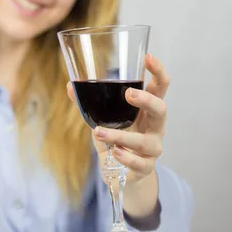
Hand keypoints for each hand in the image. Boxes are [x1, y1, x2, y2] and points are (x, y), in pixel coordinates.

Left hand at [68, 54, 169, 185]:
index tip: (148, 57)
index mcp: (147, 109)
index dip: (158, 71)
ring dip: (121, 136)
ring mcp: (152, 148)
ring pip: (144, 141)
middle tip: (128, 93)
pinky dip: (126, 158)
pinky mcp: (145, 167)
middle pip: (161, 109)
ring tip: (99, 131)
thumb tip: (70, 86)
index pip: (161, 87)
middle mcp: (155, 127)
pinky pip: (140, 163)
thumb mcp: (105, 118)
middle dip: (147, 100)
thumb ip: (90, 103)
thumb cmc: (118, 137)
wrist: (123, 174)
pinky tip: (114, 153)